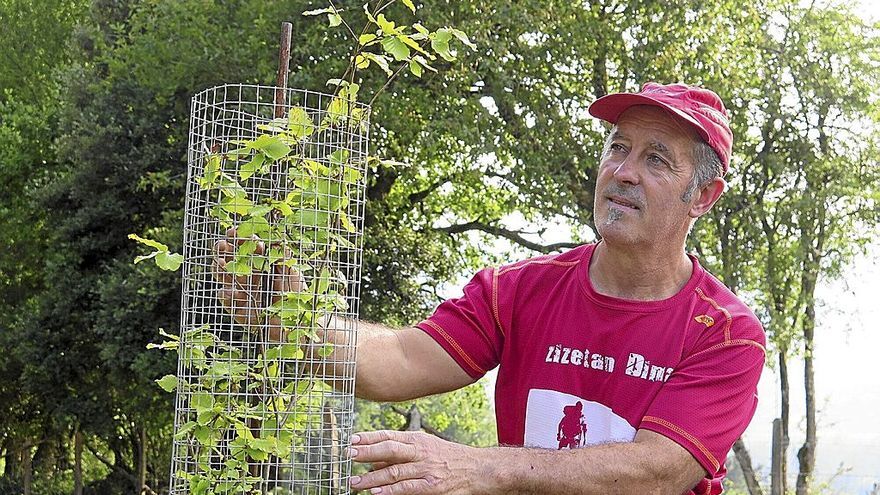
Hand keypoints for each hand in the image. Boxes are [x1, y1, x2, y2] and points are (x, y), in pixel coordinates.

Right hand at [213, 227, 303, 340]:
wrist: (297, 324)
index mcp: (261, 262)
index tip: (234, 232)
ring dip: (218, 269)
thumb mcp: (292, 273)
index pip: (246, 246)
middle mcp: (249, 274)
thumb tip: (278, 236)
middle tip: (221, 245)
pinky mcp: (238, 308)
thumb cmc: (297, 295)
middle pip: (228, 257)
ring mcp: (241, 290)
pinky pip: (225, 299)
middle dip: (222, 249)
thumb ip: (284, 255)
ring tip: (220, 264)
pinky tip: (233, 293)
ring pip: (222, 275)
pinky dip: (225, 295)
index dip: (239, 237)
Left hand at [348, 430, 493, 494]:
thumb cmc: (450, 458)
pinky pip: (407, 488)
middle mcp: (421, 451)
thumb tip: (375, 459)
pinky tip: (376, 492)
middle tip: (348, 457)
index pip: (389, 435)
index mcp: (418, 439)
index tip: (351, 440)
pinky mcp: (433, 487)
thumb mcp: (426, 448)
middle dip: (366, 453)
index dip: (369, 438)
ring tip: (354, 483)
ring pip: (394, 471)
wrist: (479, 469)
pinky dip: (390, 491)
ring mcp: (427, 468)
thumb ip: (401, 453)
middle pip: (389, 449)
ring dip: (371, 478)